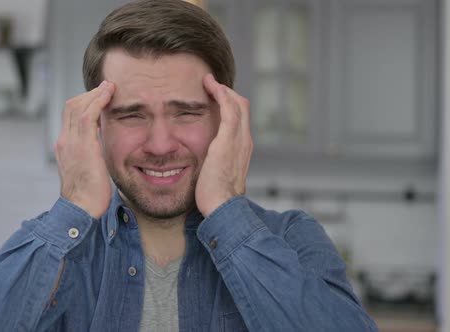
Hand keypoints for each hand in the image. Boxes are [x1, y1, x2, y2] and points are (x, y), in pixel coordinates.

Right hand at [54, 81, 114, 217]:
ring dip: (95, 94)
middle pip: (71, 106)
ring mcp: (71, 143)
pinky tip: (109, 95)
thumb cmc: (89, 196)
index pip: (70, 116)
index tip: (100, 98)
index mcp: (65, 147)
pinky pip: (87, 115)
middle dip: (89, 94)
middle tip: (106, 88)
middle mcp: (64, 141)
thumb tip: (102, 148)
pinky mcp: (83, 146)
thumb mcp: (88, 170)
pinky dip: (98, 101)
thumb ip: (91, 156)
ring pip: (78, 106)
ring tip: (109, 87)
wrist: (82, 209)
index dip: (84, 103)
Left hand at [195, 74, 252, 216]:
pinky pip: (229, 109)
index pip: (240, 118)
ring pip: (238, 104)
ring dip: (223, 89)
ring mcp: (239, 140)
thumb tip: (204, 161)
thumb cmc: (216, 196)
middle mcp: (245, 141)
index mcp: (242, 149)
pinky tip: (210, 86)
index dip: (229, 103)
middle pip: (242, 106)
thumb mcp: (217, 175)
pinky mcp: (227, 141)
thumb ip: (215, 163)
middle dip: (227, 92)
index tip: (214, 96)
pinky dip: (221, 94)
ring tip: (208, 81)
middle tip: (210, 84)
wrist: (222, 207)